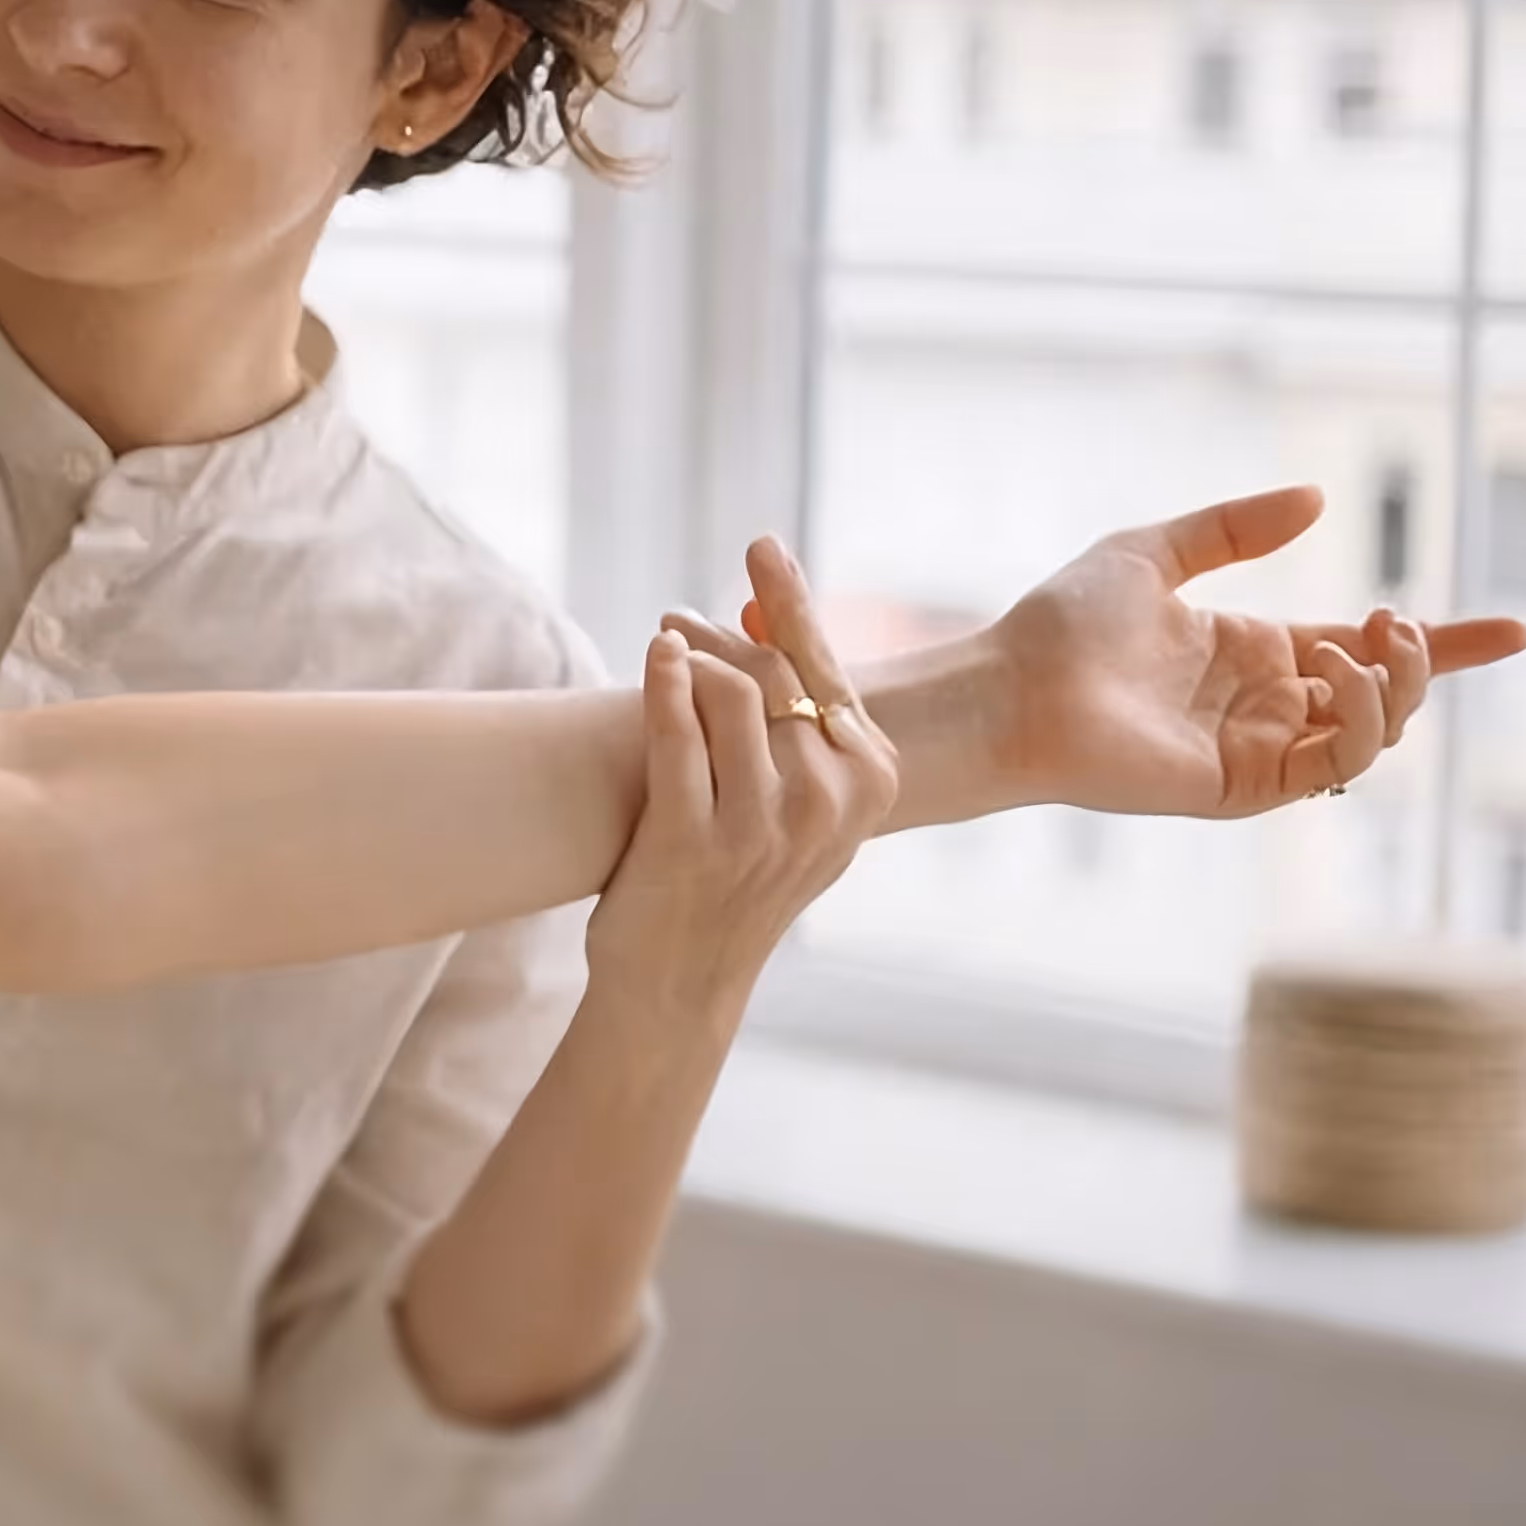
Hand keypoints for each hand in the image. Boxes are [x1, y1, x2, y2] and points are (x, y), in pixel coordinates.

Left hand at [597, 571, 896, 1021]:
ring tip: (663, 651)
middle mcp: (830, 801)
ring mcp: (767, 824)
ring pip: (733, 691)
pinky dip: (663, 683)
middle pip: (776, 674)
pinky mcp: (698, 839)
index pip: (827, 670)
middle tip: (677, 621)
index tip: (760, 547)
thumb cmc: (735, 876)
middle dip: (722, 637)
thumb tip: (759, 616)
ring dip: (688, 658)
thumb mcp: (796, 802)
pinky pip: (679, 733)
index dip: (789, 603)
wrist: (683, 978)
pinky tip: (655, 657)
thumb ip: (795, 721)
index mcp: (870, 783)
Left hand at [836, 485, 1525, 829]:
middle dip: (1423, 659)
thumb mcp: (1154, 550)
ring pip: (1374, 733)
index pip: (1370, 652)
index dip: (1444, 643)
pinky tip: (1337, 675)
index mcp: (1253, 653)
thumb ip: (1234, 528)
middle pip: (1388, 694)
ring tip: (1365, 645)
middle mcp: (1266, 705)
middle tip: (1396, 624)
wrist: (1011, 687)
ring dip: (1394, 688)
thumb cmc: (1061, 625)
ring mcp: (1259, 750)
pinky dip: (1357, 722)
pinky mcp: (1243, 788)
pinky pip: (1334, 767)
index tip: (1514, 632)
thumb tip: (1317, 497)